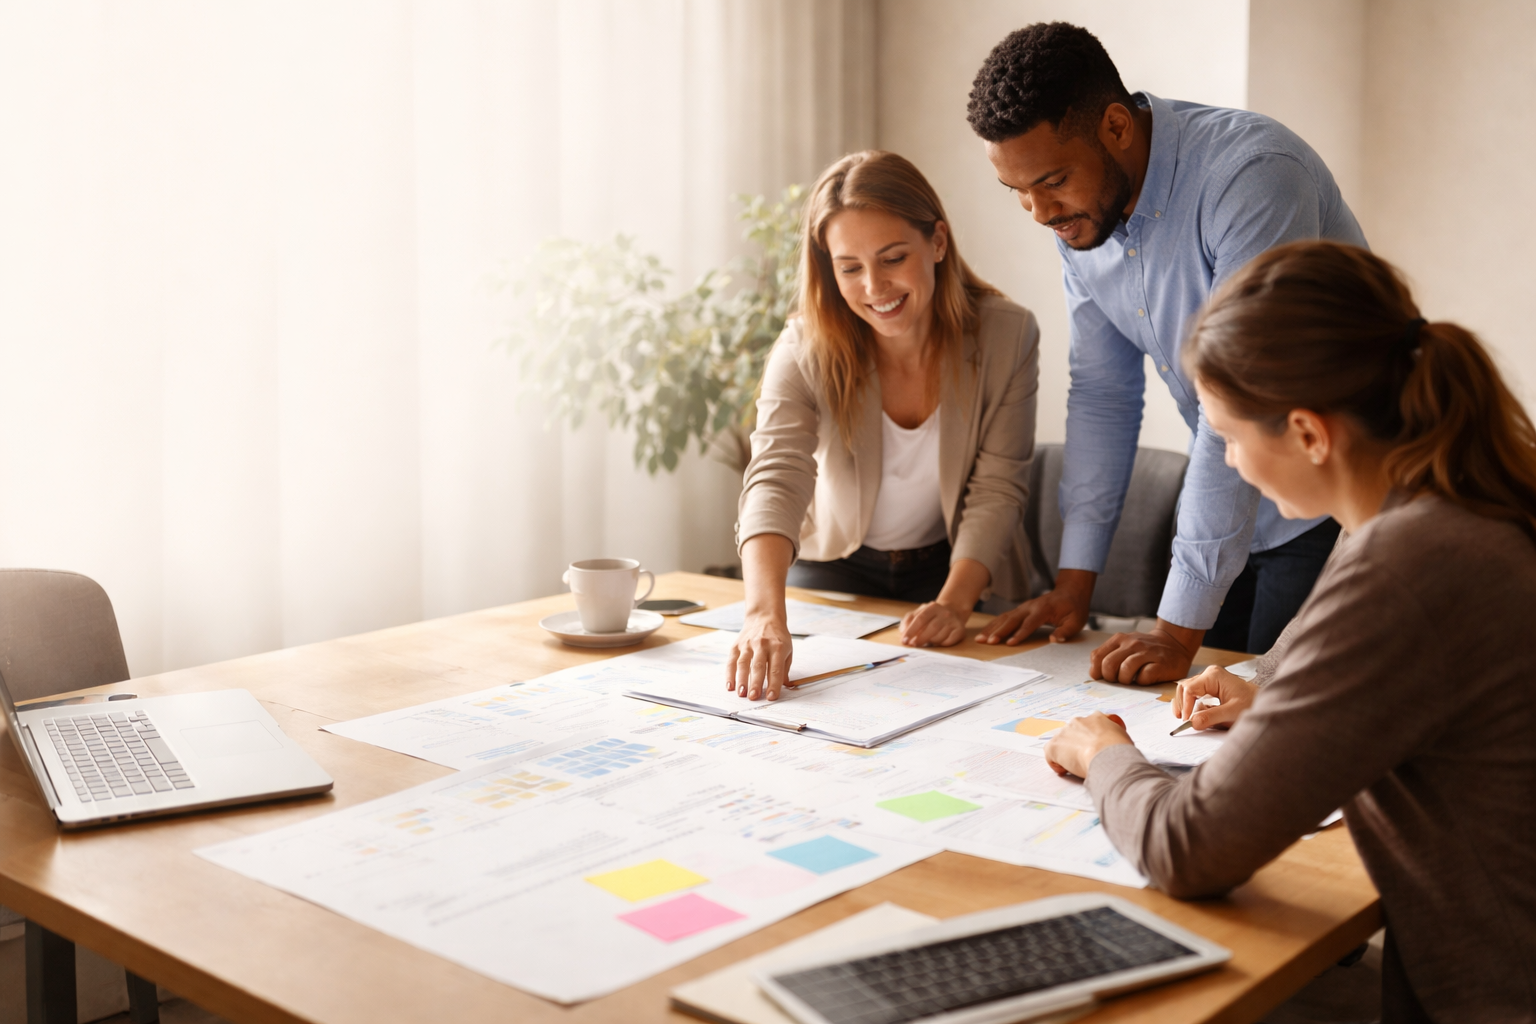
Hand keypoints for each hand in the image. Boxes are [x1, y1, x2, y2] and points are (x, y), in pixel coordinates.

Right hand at [726, 612, 793, 700]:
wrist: (764, 616)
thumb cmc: (778, 636)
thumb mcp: (788, 649)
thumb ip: (785, 669)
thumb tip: (785, 686)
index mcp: (778, 647)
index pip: (776, 668)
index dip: (774, 684)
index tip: (771, 697)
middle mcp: (762, 644)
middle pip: (758, 666)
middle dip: (755, 683)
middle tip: (754, 697)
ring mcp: (748, 644)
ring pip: (743, 664)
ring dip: (741, 680)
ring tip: (741, 694)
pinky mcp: (737, 645)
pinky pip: (732, 661)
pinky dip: (729, 674)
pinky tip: (730, 686)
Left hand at [900, 601, 968, 646]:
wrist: (953, 610)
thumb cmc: (932, 615)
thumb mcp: (919, 612)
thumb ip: (908, 620)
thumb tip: (902, 632)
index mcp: (932, 607)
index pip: (920, 619)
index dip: (911, 631)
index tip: (904, 640)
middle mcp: (945, 613)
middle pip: (932, 628)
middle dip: (920, 639)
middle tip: (913, 645)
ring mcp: (954, 622)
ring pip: (940, 636)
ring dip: (931, 642)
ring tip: (927, 642)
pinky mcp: (960, 630)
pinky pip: (949, 641)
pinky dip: (941, 644)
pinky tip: (938, 642)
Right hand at [974, 569, 1094, 645]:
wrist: (1070, 591)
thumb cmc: (1074, 608)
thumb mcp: (1076, 621)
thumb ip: (1065, 631)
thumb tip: (1054, 640)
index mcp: (1043, 609)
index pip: (1029, 623)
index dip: (1020, 634)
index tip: (1010, 643)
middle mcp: (1030, 607)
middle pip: (1011, 620)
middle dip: (999, 631)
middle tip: (988, 642)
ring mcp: (1023, 607)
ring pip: (1004, 617)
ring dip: (991, 628)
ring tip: (980, 639)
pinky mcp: (1020, 610)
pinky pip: (1004, 617)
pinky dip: (994, 624)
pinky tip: (985, 632)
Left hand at [1044, 713, 1129, 777]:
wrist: (1107, 755)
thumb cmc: (1119, 750)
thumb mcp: (1124, 738)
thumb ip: (1116, 738)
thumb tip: (1116, 748)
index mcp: (1098, 718)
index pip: (1094, 724)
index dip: (1095, 737)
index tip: (1099, 747)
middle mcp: (1079, 721)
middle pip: (1076, 733)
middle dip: (1080, 745)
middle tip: (1088, 759)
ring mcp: (1065, 732)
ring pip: (1063, 743)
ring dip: (1068, 753)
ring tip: (1078, 766)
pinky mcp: (1055, 745)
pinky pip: (1051, 755)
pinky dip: (1057, 764)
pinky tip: (1066, 771)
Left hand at [1090, 620, 1203, 683]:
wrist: (1175, 644)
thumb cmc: (1144, 651)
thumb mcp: (1125, 647)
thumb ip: (1109, 656)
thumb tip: (1095, 674)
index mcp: (1119, 639)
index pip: (1097, 656)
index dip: (1097, 671)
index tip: (1104, 678)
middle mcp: (1132, 643)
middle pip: (1109, 664)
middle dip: (1110, 678)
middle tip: (1118, 680)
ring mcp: (1147, 652)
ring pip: (1125, 670)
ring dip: (1126, 680)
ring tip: (1132, 680)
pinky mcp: (1161, 663)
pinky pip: (1144, 677)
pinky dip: (1142, 682)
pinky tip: (1145, 679)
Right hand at [1173, 667, 1257, 730]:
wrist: (1261, 701)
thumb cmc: (1251, 703)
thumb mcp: (1232, 712)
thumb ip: (1212, 717)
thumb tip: (1193, 722)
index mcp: (1213, 676)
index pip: (1190, 689)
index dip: (1185, 705)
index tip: (1186, 720)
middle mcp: (1208, 675)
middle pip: (1184, 687)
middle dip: (1181, 704)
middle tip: (1182, 720)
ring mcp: (1208, 680)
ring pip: (1186, 690)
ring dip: (1184, 704)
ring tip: (1186, 718)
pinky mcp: (1208, 687)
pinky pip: (1192, 694)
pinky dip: (1189, 704)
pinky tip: (1190, 714)